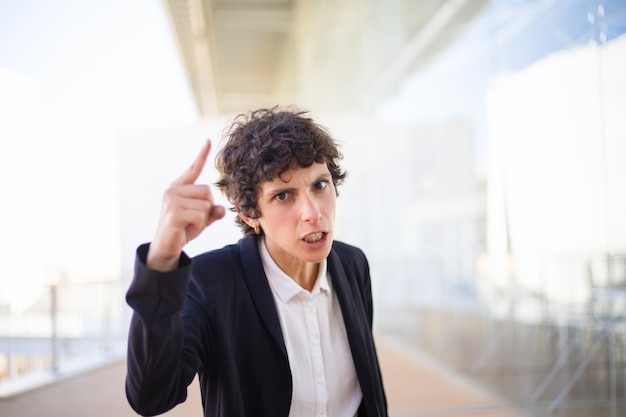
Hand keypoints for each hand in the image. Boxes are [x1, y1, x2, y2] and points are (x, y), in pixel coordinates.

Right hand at [147, 140, 225, 270]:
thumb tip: (222, 210)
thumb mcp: (201, 220)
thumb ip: (212, 212)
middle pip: (208, 191)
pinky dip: (198, 225)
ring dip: (203, 219)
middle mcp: (173, 190)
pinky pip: (200, 216)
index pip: (193, 169)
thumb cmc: (182, 231)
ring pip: (206, 205)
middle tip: (193, 220)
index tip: (208, 141)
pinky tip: (185, 228)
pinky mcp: (173, 213)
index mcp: (179, 188)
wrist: (165, 248)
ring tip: (188, 225)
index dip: (201, 155)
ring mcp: (172, 200)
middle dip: (208, 208)